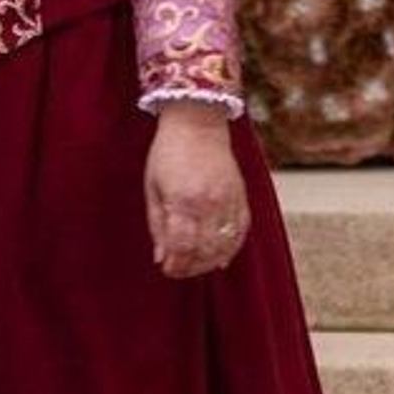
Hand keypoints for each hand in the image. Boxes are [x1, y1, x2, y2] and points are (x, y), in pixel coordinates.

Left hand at [145, 100, 248, 278]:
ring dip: (209, 262)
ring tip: (196, 264)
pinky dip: (231, 248)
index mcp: (183, 200)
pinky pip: (241, 232)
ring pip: (225, 246)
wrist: (198, 122)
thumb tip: (161, 257)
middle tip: (178, 270)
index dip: (175, 264)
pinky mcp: (241, 197)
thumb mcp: (153, 187)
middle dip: (190, 267)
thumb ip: (158, 224)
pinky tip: (220, 257)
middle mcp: (209, 203)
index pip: (182, 247)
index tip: (167, 269)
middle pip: (205, 251)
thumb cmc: (168, 153)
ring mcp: (229, 200)